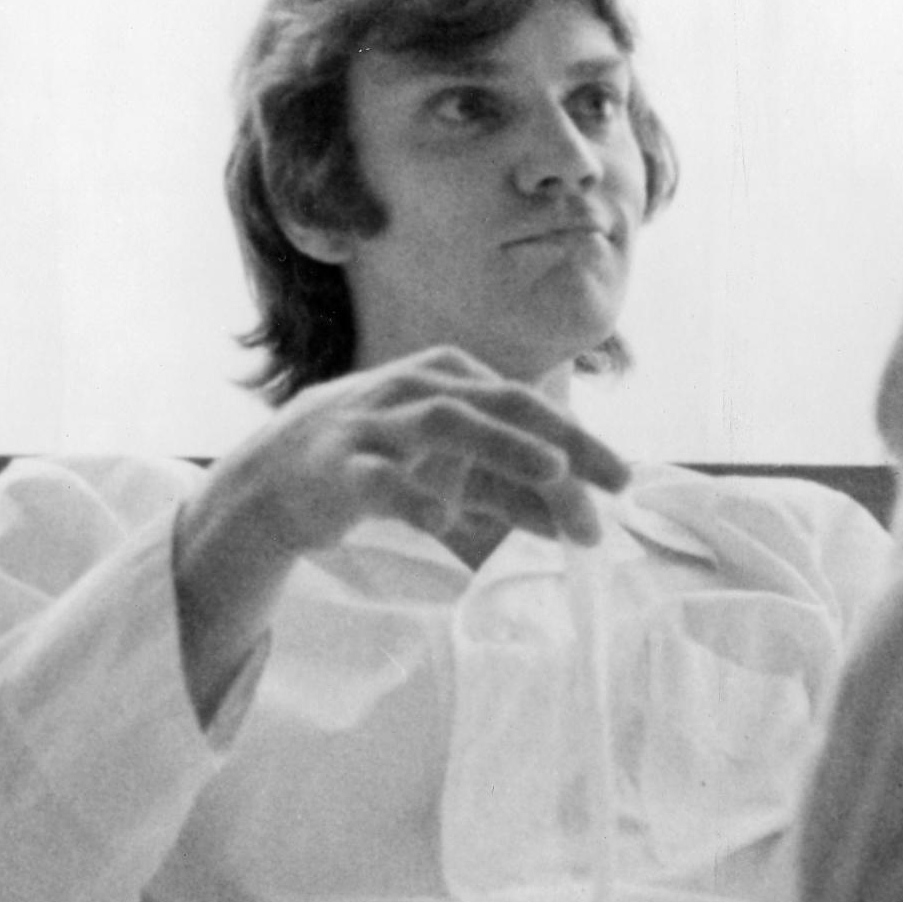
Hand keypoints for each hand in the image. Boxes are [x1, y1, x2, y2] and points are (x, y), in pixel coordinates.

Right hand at [219, 345, 629, 557]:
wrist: (278, 477)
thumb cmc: (379, 462)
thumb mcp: (450, 472)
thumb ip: (510, 491)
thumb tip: (580, 524)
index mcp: (449, 376)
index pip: (527, 403)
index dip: (580, 440)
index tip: (624, 481)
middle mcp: (416, 387)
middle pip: (501, 403)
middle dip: (562, 440)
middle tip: (613, 480)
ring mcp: (377, 423)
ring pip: (446, 421)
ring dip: (503, 445)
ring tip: (552, 472)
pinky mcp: (340, 467)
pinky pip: (379, 479)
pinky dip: (414, 499)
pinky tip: (446, 525)